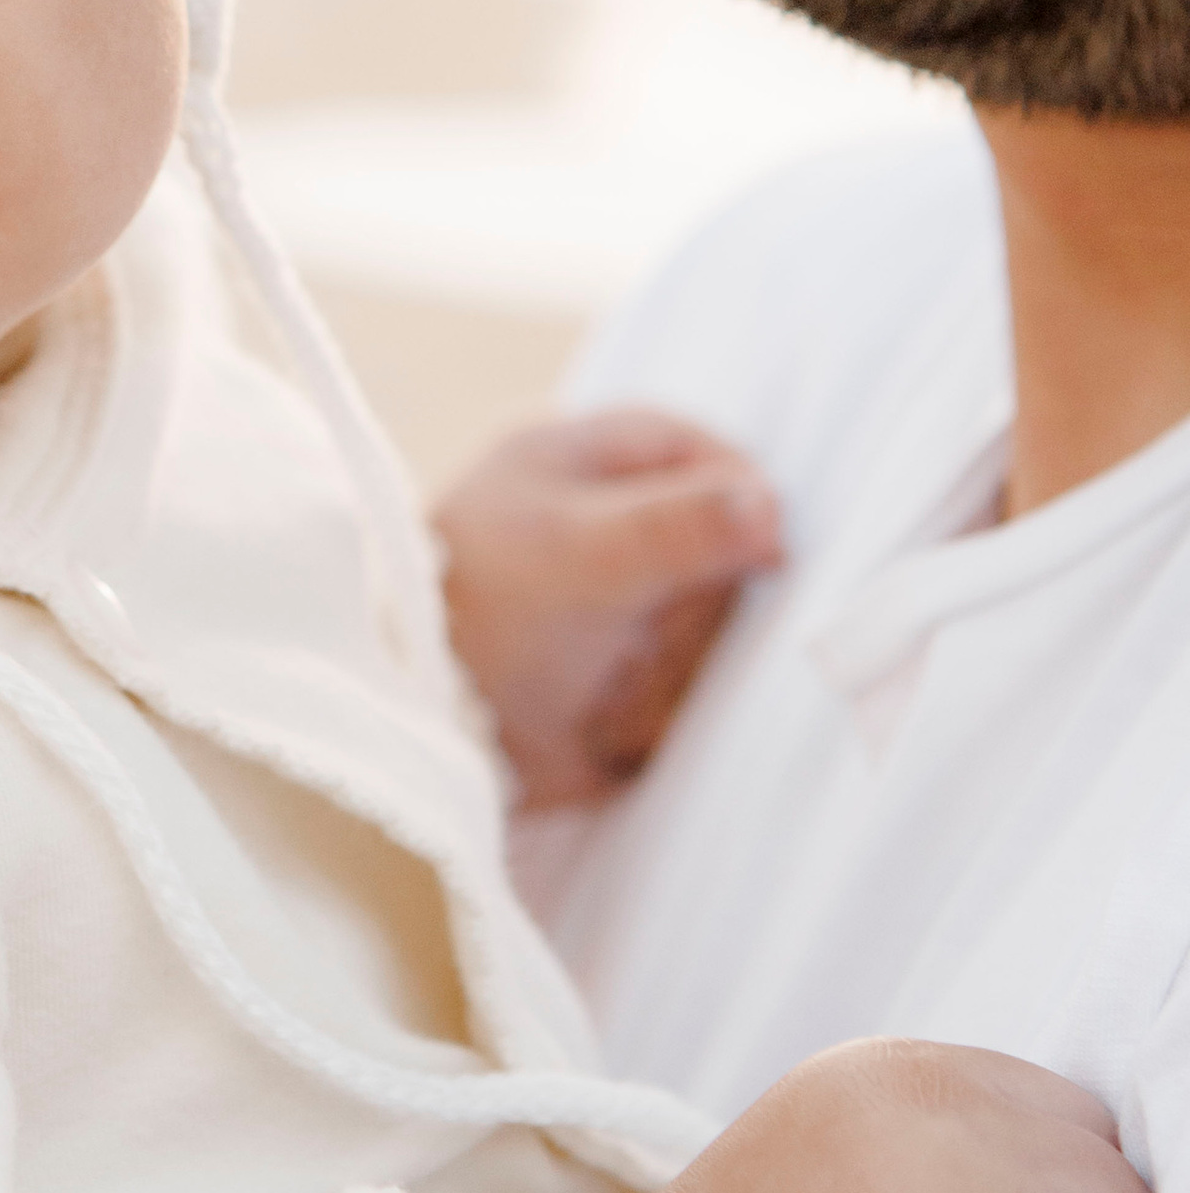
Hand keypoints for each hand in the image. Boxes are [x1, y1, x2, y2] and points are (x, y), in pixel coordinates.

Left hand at [433, 409, 782, 807]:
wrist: (422, 738)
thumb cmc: (481, 617)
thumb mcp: (579, 553)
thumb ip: (678, 525)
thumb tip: (768, 506)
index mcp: (577, 466)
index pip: (697, 454)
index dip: (739, 497)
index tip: (765, 550)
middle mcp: (600, 533)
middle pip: (718, 558)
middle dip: (690, 609)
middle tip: (648, 628)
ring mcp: (611, 615)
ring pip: (704, 638)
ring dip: (663, 673)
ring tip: (602, 684)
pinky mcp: (614, 688)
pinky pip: (677, 700)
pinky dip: (644, 718)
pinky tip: (598, 724)